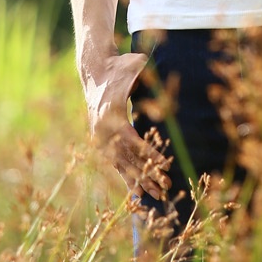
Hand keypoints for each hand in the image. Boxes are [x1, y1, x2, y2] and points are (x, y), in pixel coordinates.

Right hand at [83, 50, 169, 201]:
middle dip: (148, 173)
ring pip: (121, 164)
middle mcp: (103, 130)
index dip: (149, 154)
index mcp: (112, 114)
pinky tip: (136, 193)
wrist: (95, 72)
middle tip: (166, 187)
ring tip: (156, 196)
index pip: (133, 139)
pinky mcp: (101, 142)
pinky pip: (115, 162)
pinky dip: (126, 177)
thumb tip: (164, 76)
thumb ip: (147, 73)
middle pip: (128, 157)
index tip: (166, 165)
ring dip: (139, 180)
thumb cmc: (119, 67)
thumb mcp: (134, 66)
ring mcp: (100, 138)